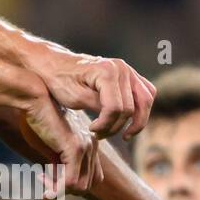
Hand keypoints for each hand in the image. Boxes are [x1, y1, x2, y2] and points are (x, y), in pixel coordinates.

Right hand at [19, 88, 103, 195]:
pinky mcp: (75, 148)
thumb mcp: (48, 145)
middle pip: (88, 184)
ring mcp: (86, 147)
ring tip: (43, 185)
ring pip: (80, 187)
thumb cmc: (36, 116)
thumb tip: (56, 181)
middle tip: (44, 184)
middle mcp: (92, 145)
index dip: (72, 184)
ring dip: (60, 192)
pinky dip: (57, 192)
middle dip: (65, 190)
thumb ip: (56, 161)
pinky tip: (45, 194)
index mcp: (89, 142)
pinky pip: (70, 181)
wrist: (33, 97)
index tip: (50, 179)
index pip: (91, 177)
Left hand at [30, 51, 155, 140]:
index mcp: (106, 70)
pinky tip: (128, 121)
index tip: (92, 130)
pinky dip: (141, 109)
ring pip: (145, 101)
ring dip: (136, 121)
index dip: (106, 125)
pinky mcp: (129, 74)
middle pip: (131, 107)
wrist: (53, 64)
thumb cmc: (59, 80)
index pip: (116, 108)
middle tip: (100, 135)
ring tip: (123, 135)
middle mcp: (121, 67)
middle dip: (116, 126)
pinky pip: (146, 93)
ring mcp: (127, 69)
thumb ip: (98, 107)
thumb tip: (117, 118)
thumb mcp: (74, 97)